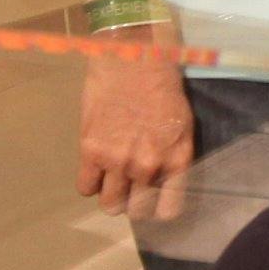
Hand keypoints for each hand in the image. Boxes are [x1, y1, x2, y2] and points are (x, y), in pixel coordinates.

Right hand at [75, 46, 193, 215]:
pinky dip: (89, 183)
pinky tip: (94, 170)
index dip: (158, 210)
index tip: (153, 202)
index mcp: (176, 160)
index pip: (168, 210)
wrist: (133, 58)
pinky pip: (85, 187)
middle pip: (136, 210)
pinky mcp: (91, 150)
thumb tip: (163, 181)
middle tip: (129, 188)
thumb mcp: (183, 125)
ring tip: (110, 181)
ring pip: (109, 205)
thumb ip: (173, 158)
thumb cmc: (162, 86)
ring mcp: (117, 161)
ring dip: (110, 196)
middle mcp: (148, 166)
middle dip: (132, 203)